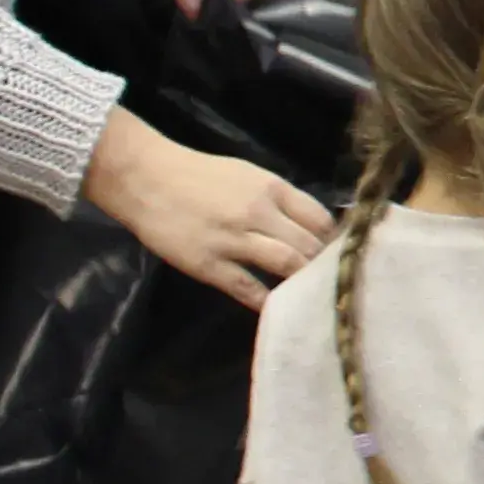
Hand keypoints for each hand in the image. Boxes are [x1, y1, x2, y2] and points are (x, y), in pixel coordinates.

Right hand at [87, 112, 334, 309]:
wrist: (145, 178)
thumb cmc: (198, 175)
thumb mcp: (248, 175)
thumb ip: (280, 199)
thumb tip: (313, 226)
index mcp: (271, 188)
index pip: (319, 218)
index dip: (333, 239)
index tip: (338, 253)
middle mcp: (258, 213)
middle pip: (308, 245)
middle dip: (323, 264)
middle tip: (329, 280)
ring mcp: (233, 240)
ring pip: (286, 265)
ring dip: (302, 281)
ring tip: (309, 294)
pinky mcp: (209, 264)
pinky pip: (247, 288)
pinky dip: (266, 300)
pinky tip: (278, 308)